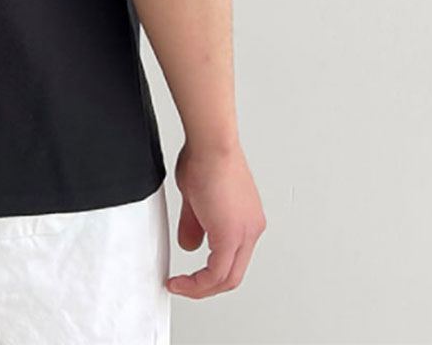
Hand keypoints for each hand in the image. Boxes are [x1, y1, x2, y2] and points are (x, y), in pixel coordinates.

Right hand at [167, 140, 265, 297]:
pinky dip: (198, 281)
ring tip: (180, 285)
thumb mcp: (195, 198)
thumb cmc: (205, 156)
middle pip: (232, 274)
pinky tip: (182, 279)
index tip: (190, 274)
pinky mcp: (232, 234)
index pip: (233, 259)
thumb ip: (195, 225)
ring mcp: (245, 232)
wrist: (211, 143)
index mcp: (246, 220)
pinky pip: (217, 271)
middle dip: (205, 286)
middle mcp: (251, 229)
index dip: (210, 272)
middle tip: (185, 287)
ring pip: (227, 276)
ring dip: (201, 286)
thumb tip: (190, 244)